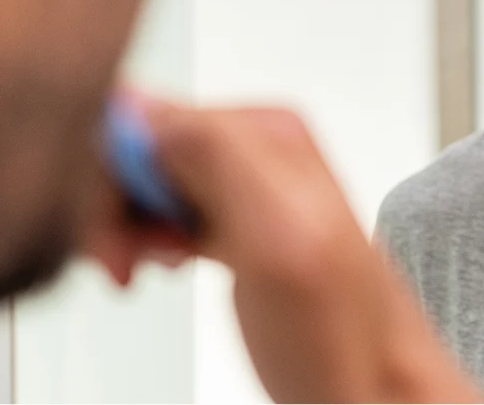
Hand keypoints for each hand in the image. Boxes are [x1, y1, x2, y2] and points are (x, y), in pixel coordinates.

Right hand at [89, 98, 481, 403]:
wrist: (375, 391)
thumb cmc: (342, 336)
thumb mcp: (277, 238)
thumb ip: (216, 159)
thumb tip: (143, 106)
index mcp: (265, 130)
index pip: (141, 115)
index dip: (108, 178)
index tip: (115, 237)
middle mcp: (257, 147)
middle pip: (137, 146)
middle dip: (112, 205)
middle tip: (126, 264)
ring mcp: (248, 186)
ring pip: (144, 180)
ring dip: (125, 226)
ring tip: (144, 269)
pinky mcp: (237, 222)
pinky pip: (164, 207)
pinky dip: (145, 239)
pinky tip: (161, 266)